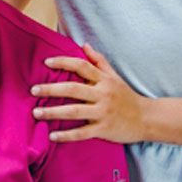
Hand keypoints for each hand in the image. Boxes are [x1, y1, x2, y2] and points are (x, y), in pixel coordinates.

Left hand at [32, 43, 149, 142]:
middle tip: (33, 90)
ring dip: (53, 112)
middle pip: (73, 89)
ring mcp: (103, 112)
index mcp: (104, 80)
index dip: (63, 62)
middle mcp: (103, 94)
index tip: (46, 62)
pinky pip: (82, 132)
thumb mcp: (114, 77)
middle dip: (51, 89)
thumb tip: (84, 45)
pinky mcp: (104, 129)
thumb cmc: (127, 97)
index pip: (81, 66)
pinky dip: (66, 135)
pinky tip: (52, 135)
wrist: (147, 118)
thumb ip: (99, 61)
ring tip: (36, 113)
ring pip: (74, 111)